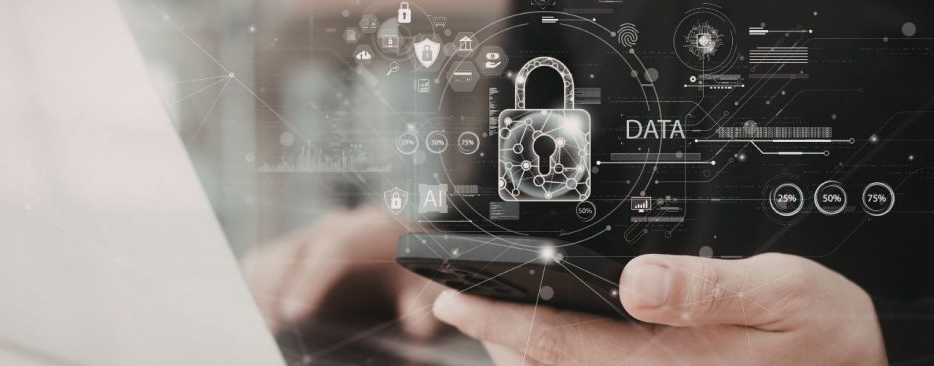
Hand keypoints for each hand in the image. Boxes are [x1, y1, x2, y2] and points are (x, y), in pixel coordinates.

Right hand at [242, 205, 443, 337]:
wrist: (408, 251)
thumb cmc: (416, 272)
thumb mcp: (429, 287)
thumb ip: (425, 305)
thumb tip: (419, 325)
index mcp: (373, 230)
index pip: (336, 247)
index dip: (311, 280)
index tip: (295, 313)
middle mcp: (337, 226)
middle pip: (296, 250)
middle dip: (276, 288)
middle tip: (267, 327)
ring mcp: (312, 235)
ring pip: (275, 254)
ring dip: (261, 289)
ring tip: (257, 325)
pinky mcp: (294, 249)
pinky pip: (265, 261)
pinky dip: (254, 285)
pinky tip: (252, 313)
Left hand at [433, 253, 886, 364]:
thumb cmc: (824, 341)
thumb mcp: (783, 293)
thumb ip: (709, 286)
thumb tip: (640, 277)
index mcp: (663, 361)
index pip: (556, 340)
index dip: (495, 317)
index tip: (451, 295)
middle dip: (493, 334)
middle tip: (456, 301)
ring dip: (517, 353)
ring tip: (488, 321)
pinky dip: (554, 364)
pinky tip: (547, 347)